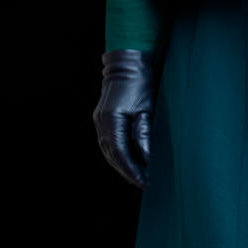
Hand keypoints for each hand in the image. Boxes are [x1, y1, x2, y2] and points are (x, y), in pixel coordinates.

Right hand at [93, 50, 156, 187]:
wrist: (127, 64)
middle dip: (128, 171)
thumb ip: (144, 135)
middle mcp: (101, 123)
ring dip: (123, 165)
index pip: (120, 153)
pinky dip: (119, 155)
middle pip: (112, 155)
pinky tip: (130, 161)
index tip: (144, 182)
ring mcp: (100, 121)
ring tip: (139, 176)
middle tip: (144, 183)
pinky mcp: (103, 119)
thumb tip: (145, 159)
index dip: (132, 170)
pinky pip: (109, 143)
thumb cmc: (140, 83)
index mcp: (111, 120)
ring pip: (109, 151)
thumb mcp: (147, 109)